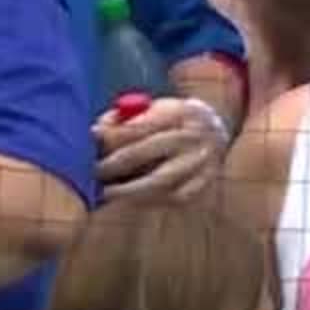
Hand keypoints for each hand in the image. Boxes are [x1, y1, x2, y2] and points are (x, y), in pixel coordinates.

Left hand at [92, 97, 226, 202]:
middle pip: (147, 152)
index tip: (92, 140)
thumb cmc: (172, 120)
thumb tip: (96, 131)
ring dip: (130, 190)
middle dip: (116, 164)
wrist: (217, 131)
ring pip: (160, 181)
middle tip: (96, 171)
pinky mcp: (204, 184)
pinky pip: (174, 197)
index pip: (139, 126)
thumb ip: (124, 117)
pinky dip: (151, 201)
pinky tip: (133, 200)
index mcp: (179, 112)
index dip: (112, 135)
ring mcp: (201, 163)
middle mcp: (192, 137)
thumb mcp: (154, 108)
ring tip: (108, 192)